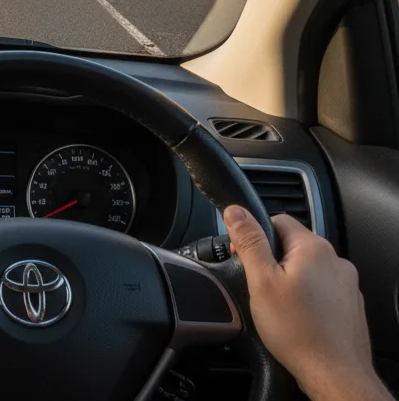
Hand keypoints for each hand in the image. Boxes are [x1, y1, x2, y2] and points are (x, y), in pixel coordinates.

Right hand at [223, 206, 390, 400]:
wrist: (336, 376)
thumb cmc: (298, 331)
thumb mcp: (261, 281)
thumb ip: (249, 241)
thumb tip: (236, 210)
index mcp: (313, 247)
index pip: (277, 220)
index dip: (256, 237)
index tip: (246, 259)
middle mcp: (336, 260)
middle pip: (292, 246)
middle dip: (273, 262)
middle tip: (262, 288)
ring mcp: (347, 284)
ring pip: (308, 269)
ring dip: (291, 280)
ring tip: (280, 307)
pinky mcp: (351, 305)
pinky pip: (322, 289)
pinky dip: (308, 297)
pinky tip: (299, 318)